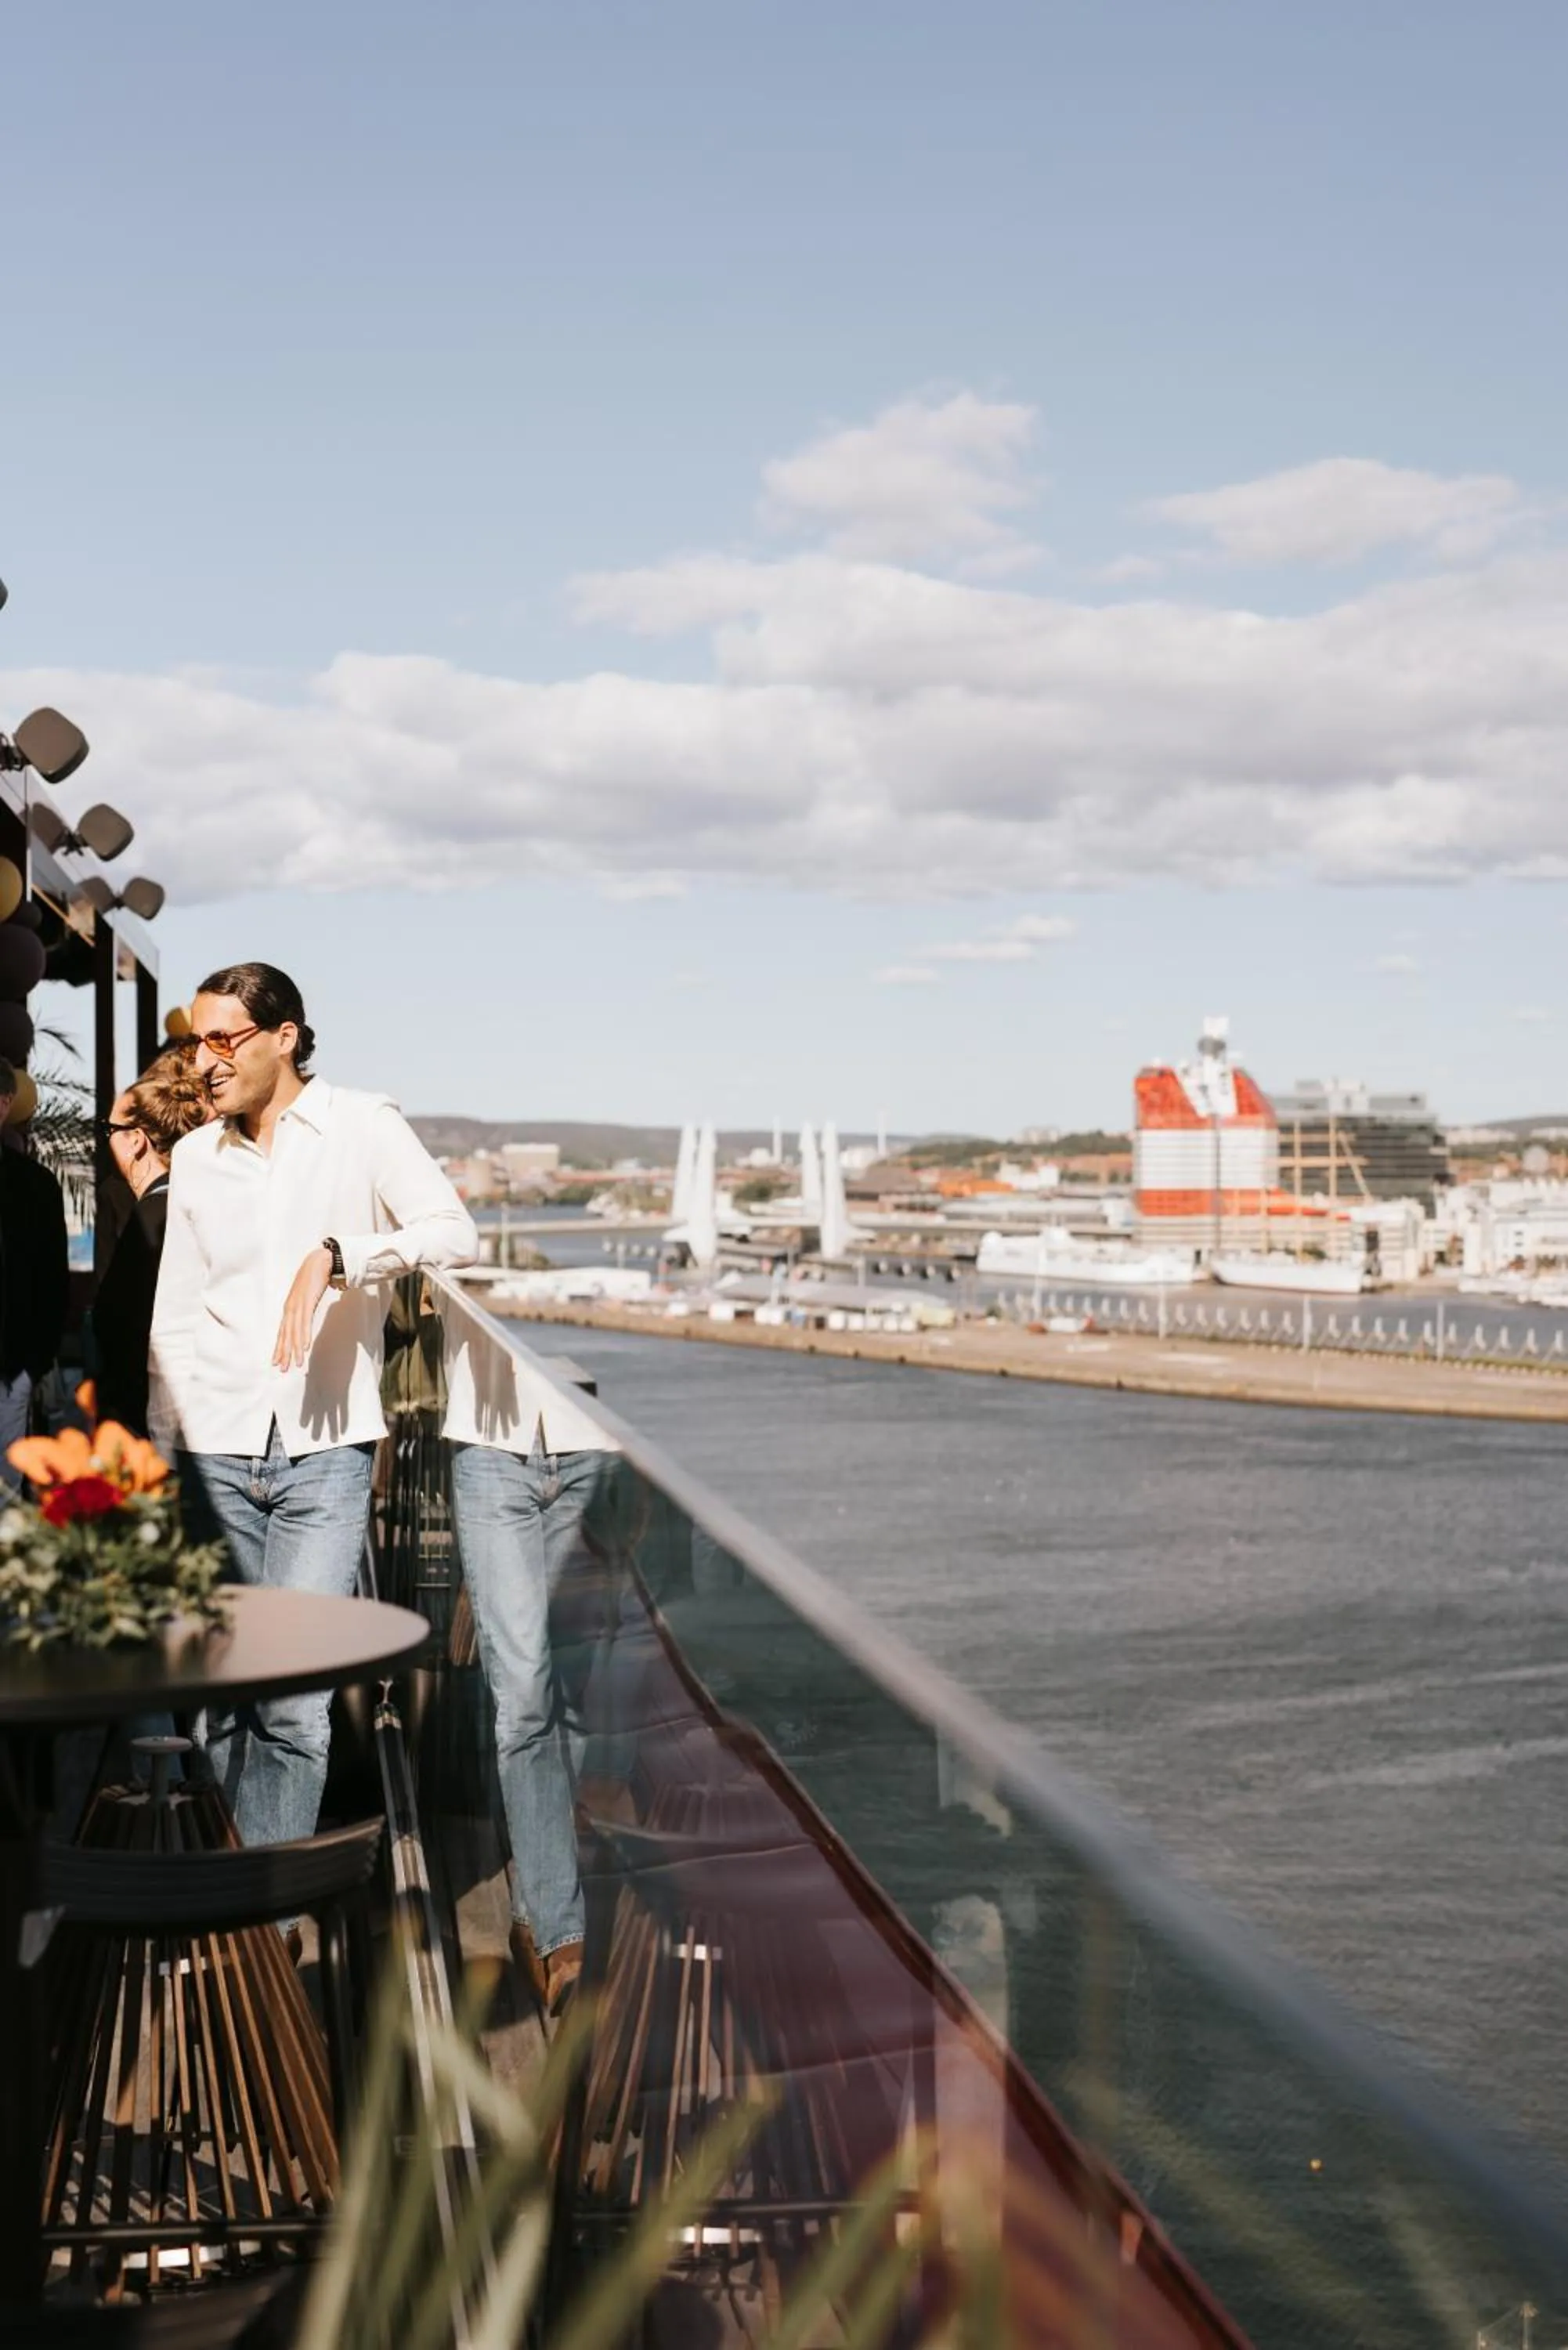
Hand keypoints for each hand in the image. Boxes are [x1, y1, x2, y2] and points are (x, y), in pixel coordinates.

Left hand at [273, 1247, 334, 1371]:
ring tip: (298, 1363)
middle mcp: (290, 1308)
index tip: (276, 1363)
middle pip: (285, 1335)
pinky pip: (305, 1322)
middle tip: (283, 1369)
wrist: (320, 1261)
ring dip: (295, 1349)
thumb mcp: (306, 1297)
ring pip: (294, 1331)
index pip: (282, 1333)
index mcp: (289, 1309)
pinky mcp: (307, 1301)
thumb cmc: (314, 1279)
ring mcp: (297, 1305)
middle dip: (284, 1353)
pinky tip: (304, 1346)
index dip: (279, 1348)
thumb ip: (304, 1308)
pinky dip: (304, 1335)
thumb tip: (304, 1320)